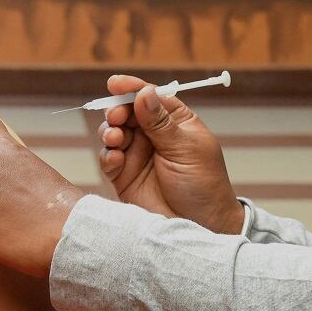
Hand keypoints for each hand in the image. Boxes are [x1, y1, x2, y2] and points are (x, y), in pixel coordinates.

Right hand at [99, 76, 243, 233]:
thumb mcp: (186, 149)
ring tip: (116, 139)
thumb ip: (161, 123)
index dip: (132, 88)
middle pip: (127, 112)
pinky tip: (116, 159)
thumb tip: (144, 92)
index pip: (150, 97)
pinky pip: (108, 159)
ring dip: (110, 131)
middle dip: (117, 111)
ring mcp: (137, 155)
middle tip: (117, 117)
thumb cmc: (204, 186)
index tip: (116, 84)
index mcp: (175, 122)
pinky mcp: (124, 176)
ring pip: (113, 132)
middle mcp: (153, 135)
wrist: (202, 226)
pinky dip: (107, 155)